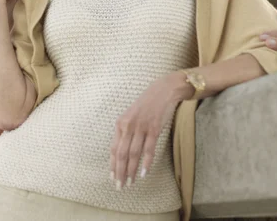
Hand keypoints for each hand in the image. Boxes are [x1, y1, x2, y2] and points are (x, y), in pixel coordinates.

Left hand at [110, 72, 188, 189]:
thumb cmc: (146, 105)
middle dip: (120, 172)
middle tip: (119, 186)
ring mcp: (141, 127)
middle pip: (122, 153)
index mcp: (120, 123)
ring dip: (131, 170)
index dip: (113, 164)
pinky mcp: (154, 128)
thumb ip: (126, 131)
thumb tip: (121, 151)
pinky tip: (144, 173)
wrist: (163, 90)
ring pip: (134, 153)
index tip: (113, 177)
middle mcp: (128, 126)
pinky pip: (148, 148)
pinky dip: (146, 162)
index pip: (114, 148)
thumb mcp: (131, 116)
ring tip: (130, 182)